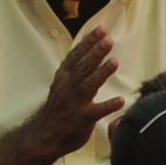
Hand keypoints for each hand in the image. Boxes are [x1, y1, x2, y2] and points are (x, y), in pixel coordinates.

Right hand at [23, 22, 126, 162]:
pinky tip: (120, 101)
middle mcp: (67, 87)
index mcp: (64, 77)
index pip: (76, 56)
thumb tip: (90, 41)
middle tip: (108, 40)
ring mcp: (73, 103)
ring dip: (101, 73)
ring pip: (87, 86)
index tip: (101, 29)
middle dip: (95, 52)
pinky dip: (107, 106)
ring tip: (115, 62)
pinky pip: (95, 112)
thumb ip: (77, 64)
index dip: (88, 42)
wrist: (44, 135)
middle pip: (83, 67)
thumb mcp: (64, 82)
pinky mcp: (80, 120)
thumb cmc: (60, 105)